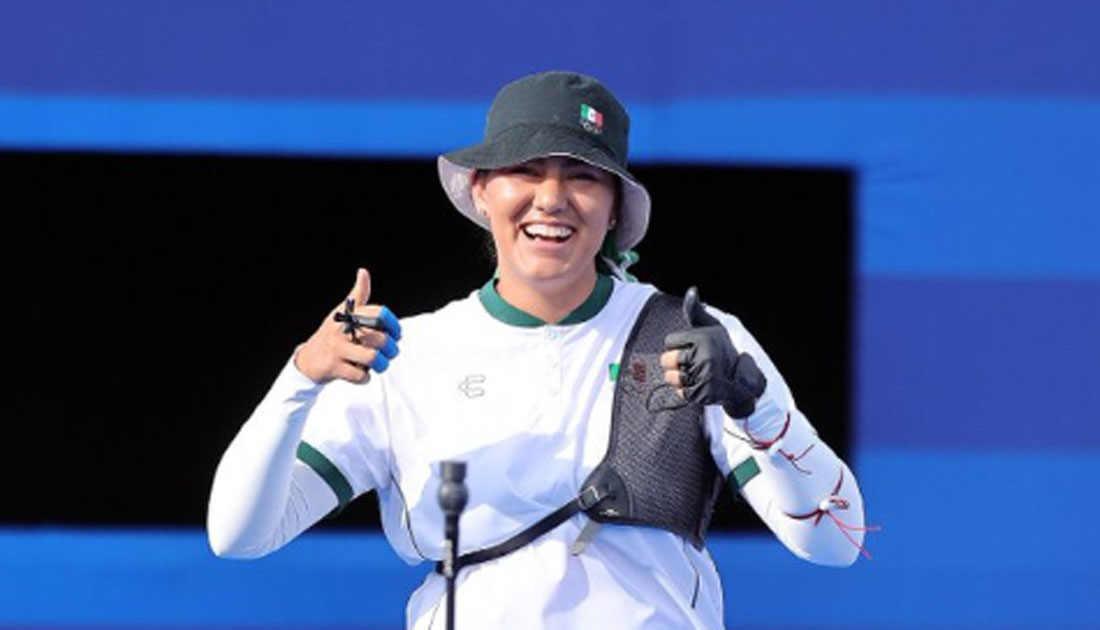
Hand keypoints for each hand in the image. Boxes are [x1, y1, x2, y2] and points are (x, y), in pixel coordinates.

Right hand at [294, 268, 400, 383]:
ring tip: (378, 365)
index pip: (380, 313)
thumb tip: (363, 272)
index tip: (397, 334)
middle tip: (388, 354)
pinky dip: (365, 378)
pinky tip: (361, 373)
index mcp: (349, 314)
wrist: (307, 360)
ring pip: (372, 357)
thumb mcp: (343, 312)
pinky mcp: (333, 367)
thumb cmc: (331, 335)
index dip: (393, 325)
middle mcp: (342, 329)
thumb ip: (358, 294)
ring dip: (381, 365)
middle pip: (380, 338)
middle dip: (390, 350)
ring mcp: (337, 348)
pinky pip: (360, 376)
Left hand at [660, 287, 766, 417]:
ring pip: (670, 377)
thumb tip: (692, 291)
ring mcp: (704, 375)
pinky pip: (679, 392)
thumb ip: (696, 311)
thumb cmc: (723, 350)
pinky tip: (699, 385)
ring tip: (695, 374)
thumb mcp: (712, 327)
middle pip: (666, 360)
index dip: (678, 345)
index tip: (693, 348)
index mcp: (704, 338)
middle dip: (675, 363)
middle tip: (693, 363)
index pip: (669, 341)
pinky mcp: (703, 393)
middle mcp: (705, 356)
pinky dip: (687, 391)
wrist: (743, 380)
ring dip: (679, 379)